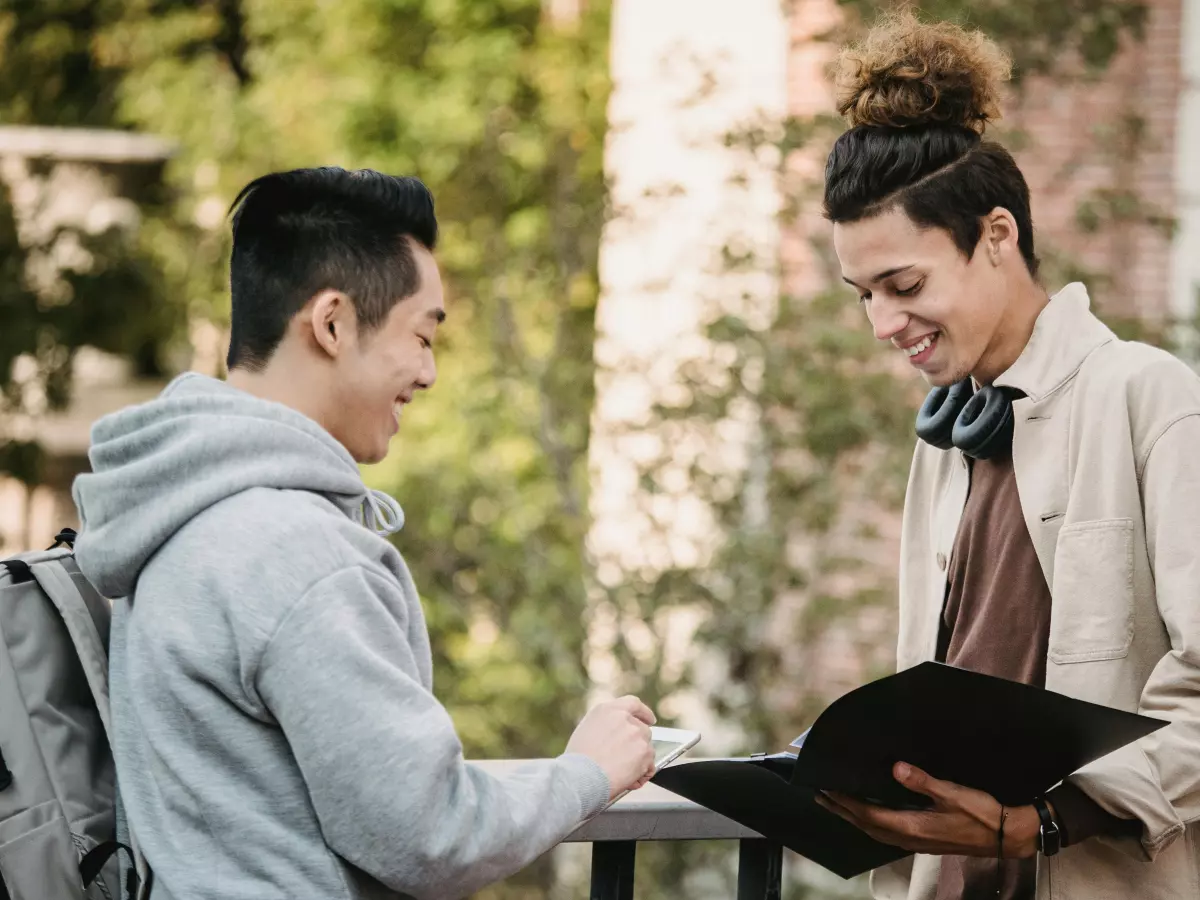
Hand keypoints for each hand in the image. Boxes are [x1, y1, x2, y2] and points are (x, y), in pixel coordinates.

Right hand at [565, 695, 656, 800]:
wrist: (581, 776)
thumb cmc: (577, 761)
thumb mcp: (586, 732)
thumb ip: (606, 727)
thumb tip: (616, 736)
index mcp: (607, 710)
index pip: (633, 704)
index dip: (644, 713)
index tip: (650, 719)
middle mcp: (624, 718)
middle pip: (642, 729)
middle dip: (638, 745)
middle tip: (626, 761)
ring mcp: (636, 733)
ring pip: (647, 747)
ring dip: (639, 760)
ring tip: (621, 774)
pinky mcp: (645, 751)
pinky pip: (650, 764)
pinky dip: (643, 774)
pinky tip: (628, 781)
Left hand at [815, 762, 1040, 858]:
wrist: (1006, 835)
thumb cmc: (982, 813)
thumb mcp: (952, 792)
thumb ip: (922, 782)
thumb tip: (896, 768)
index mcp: (912, 826)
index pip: (868, 814)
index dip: (845, 802)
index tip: (827, 789)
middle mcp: (909, 837)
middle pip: (866, 825)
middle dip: (842, 811)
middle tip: (821, 796)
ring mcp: (916, 842)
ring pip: (875, 831)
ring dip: (854, 817)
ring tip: (838, 804)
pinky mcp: (923, 840)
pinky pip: (887, 833)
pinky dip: (871, 822)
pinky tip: (870, 815)